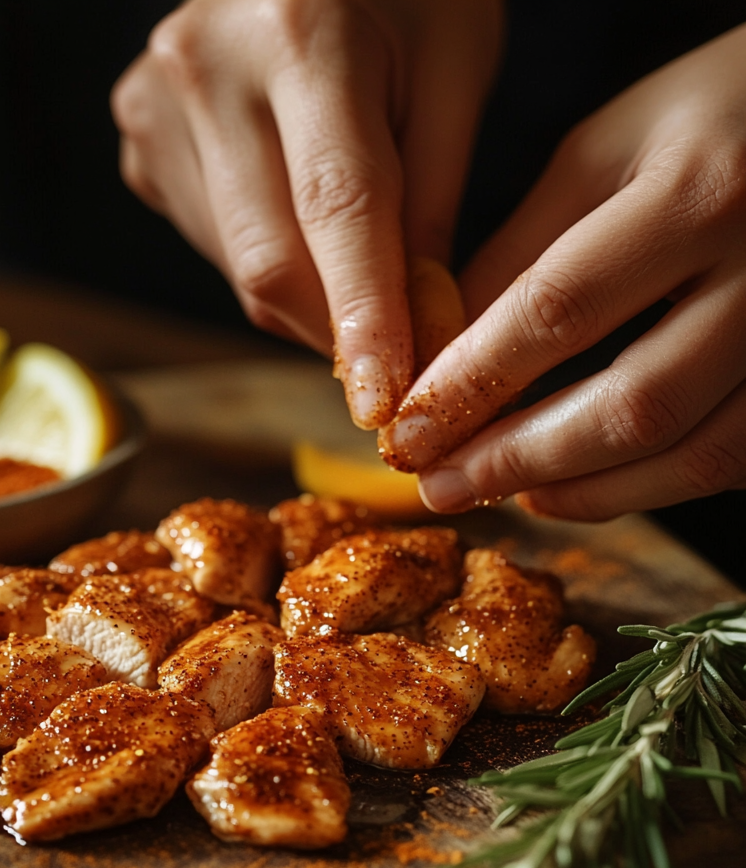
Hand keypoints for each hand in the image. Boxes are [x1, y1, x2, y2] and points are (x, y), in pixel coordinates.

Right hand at [112, 0, 501, 427]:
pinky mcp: (141, 146)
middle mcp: (206, 69)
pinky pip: (215, 249)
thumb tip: (414, 334)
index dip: (364, 317)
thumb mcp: (454, 72)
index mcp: (301, 32)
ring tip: (350, 248)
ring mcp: (157, 109)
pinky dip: (269, 263)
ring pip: (241, 271)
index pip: (336, 210)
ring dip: (308, 298)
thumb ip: (431, 205)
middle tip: (392, 358)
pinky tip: (293, 213)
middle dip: (337, 329)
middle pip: (269, 263)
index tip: (386, 401)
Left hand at [379, 24, 745, 519]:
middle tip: (439, 485)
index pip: (559, 310)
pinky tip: (581, 485)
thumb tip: (439, 353)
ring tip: (503, 494)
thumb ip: (522, 252)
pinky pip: (733, 460)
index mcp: (700, 193)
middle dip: (517, 460)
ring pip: (692, 454)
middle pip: (631, 406)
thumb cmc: (713, 118)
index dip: (472, 383)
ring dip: (583, 492)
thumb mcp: (605, 151)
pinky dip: (648, 487)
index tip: (408, 429)